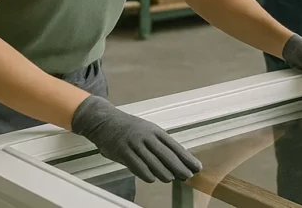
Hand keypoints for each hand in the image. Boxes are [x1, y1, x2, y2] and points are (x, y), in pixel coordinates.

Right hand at [71, 95, 201, 183]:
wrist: (105, 121)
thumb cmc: (129, 129)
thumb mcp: (147, 131)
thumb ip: (158, 145)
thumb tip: (175, 161)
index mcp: (155, 131)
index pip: (175, 146)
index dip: (186, 157)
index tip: (196, 167)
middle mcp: (147, 136)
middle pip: (166, 154)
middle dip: (179, 166)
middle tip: (188, 176)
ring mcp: (134, 143)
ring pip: (152, 160)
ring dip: (163, 171)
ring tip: (171, 179)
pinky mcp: (122, 150)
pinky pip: (136, 164)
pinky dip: (145, 172)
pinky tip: (152, 179)